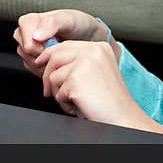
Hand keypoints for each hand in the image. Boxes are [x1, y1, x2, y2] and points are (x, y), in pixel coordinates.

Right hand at [13, 9, 109, 77]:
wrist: (86, 35)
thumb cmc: (77, 25)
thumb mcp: (68, 20)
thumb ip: (52, 24)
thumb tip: (36, 36)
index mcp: (28, 21)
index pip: (28, 46)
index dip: (44, 49)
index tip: (56, 43)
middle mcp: (23, 33)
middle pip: (28, 56)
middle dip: (45, 56)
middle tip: (59, 47)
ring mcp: (26, 47)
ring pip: (31, 64)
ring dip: (47, 62)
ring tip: (59, 51)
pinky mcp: (31, 59)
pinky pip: (34, 70)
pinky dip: (47, 67)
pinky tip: (56, 57)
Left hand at [36, 40, 162, 132]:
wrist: (123, 117)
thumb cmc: (110, 100)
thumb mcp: (97, 71)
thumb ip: (78, 61)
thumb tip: (50, 59)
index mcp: (99, 47)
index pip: (65, 45)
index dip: (49, 55)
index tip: (40, 63)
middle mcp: (92, 51)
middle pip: (55, 56)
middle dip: (47, 75)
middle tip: (48, 91)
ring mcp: (84, 64)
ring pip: (53, 75)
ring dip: (58, 92)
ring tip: (74, 100)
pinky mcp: (76, 79)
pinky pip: (58, 91)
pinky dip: (64, 102)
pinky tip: (78, 105)